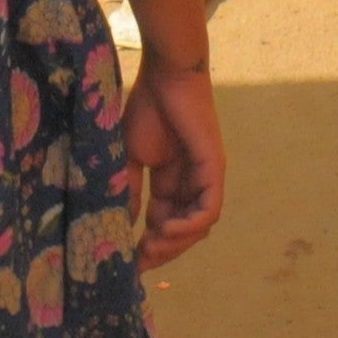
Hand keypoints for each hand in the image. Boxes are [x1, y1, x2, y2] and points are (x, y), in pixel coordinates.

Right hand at [122, 56, 223, 263]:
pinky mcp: (214, 170)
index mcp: (171, 181)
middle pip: (182, 231)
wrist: (165, 75)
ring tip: (149, 249)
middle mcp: (192, 184)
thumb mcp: (130, 157)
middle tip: (138, 262)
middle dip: (161, 250)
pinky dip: (190, 226)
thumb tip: (122, 222)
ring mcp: (205, 178)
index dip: (147, 244)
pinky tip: (166, 230)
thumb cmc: (147, 107)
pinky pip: (208, 210)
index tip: (127, 261)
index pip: (163, 223)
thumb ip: (130, 189)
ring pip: (197, 226)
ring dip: (175, 243)